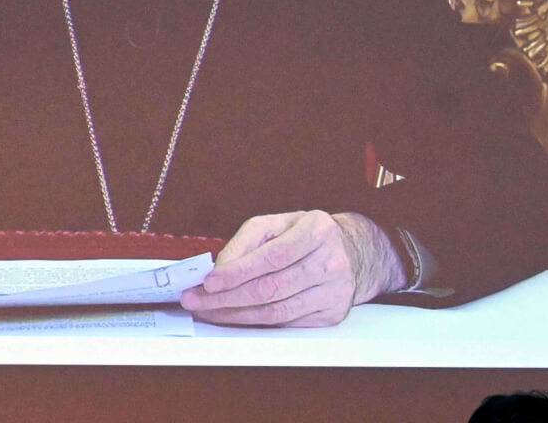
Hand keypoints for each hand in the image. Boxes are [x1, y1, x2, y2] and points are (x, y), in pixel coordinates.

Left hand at [179, 210, 407, 326]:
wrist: (350, 252)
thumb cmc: (303, 235)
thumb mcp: (275, 224)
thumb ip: (245, 242)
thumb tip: (219, 269)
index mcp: (318, 230)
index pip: (273, 256)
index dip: (238, 272)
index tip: (209, 281)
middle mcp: (331, 261)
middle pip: (272, 288)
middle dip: (228, 297)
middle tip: (198, 300)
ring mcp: (335, 291)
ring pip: (277, 312)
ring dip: (237, 315)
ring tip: (210, 311)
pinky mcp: (332, 314)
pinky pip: (286, 324)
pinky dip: (257, 323)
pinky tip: (236, 317)